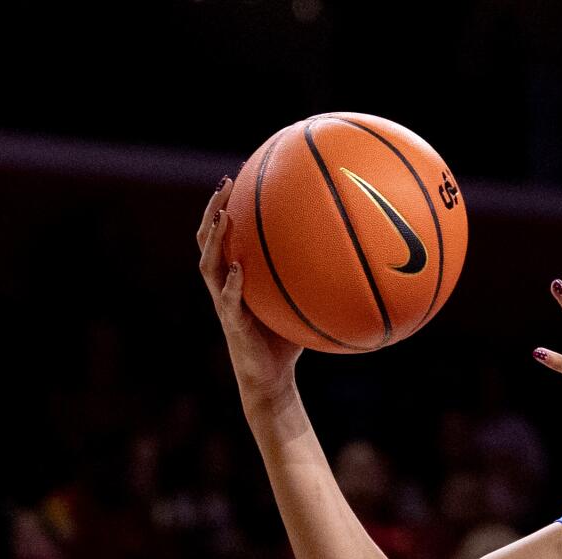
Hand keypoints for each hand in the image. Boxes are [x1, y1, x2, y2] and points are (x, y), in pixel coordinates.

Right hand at [197, 177, 301, 403]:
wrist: (272, 379)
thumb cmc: (288, 340)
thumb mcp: (303, 303)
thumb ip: (316, 281)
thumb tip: (353, 258)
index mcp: (237, 275)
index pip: (226, 234)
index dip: (227, 205)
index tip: (238, 175)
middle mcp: (225, 284)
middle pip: (208, 239)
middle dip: (214, 209)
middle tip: (225, 183)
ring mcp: (224, 304)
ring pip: (209, 264)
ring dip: (215, 238)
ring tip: (224, 216)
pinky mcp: (233, 324)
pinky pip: (228, 300)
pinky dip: (232, 283)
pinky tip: (238, 267)